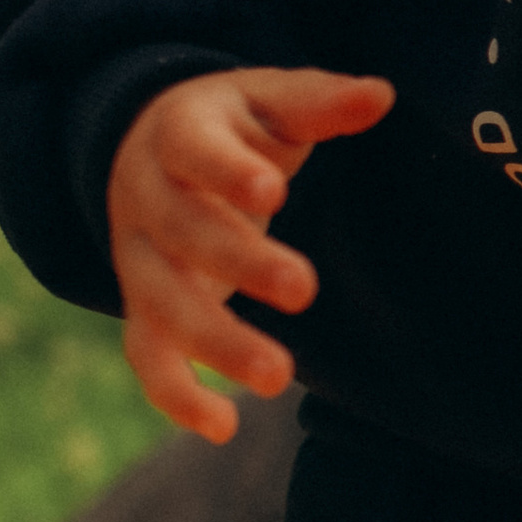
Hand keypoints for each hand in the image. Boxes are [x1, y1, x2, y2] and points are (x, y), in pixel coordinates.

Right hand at [109, 65, 393, 441]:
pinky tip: (225, 427)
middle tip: (303, 288)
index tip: (272, 193)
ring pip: (160, 304)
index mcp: (178, 136)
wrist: (146, 147)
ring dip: (214, 343)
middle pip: (182, 232)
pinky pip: (146, 354)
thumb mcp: (270, 98)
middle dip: (238, 262)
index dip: (226, 171)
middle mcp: (147, 199)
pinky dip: (176, 394)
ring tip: (278, 376)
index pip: (194, 151)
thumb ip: (320, 102)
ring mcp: (139, 259)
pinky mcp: (143, 306)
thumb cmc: (231, 124)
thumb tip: (382, 94)